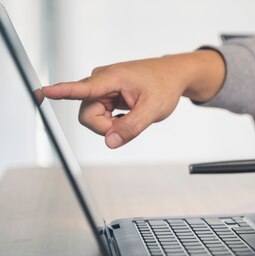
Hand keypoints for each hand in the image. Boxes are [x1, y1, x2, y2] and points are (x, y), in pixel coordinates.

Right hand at [41, 50, 224, 148]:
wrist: (172, 76)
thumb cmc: (164, 86)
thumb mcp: (153, 110)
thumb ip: (132, 128)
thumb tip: (110, 142)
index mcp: (111, 78)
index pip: (82, 88)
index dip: (62, 92)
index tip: (44, 92)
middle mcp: (100, 80)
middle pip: (87, 114)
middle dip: (106, 126)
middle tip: (129, 122)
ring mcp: (101, 88)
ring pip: (93, 117)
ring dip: (111, 124)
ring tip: (131, 114)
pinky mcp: (104, 95)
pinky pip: (100, 115)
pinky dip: (114, 120)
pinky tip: (128, 112)